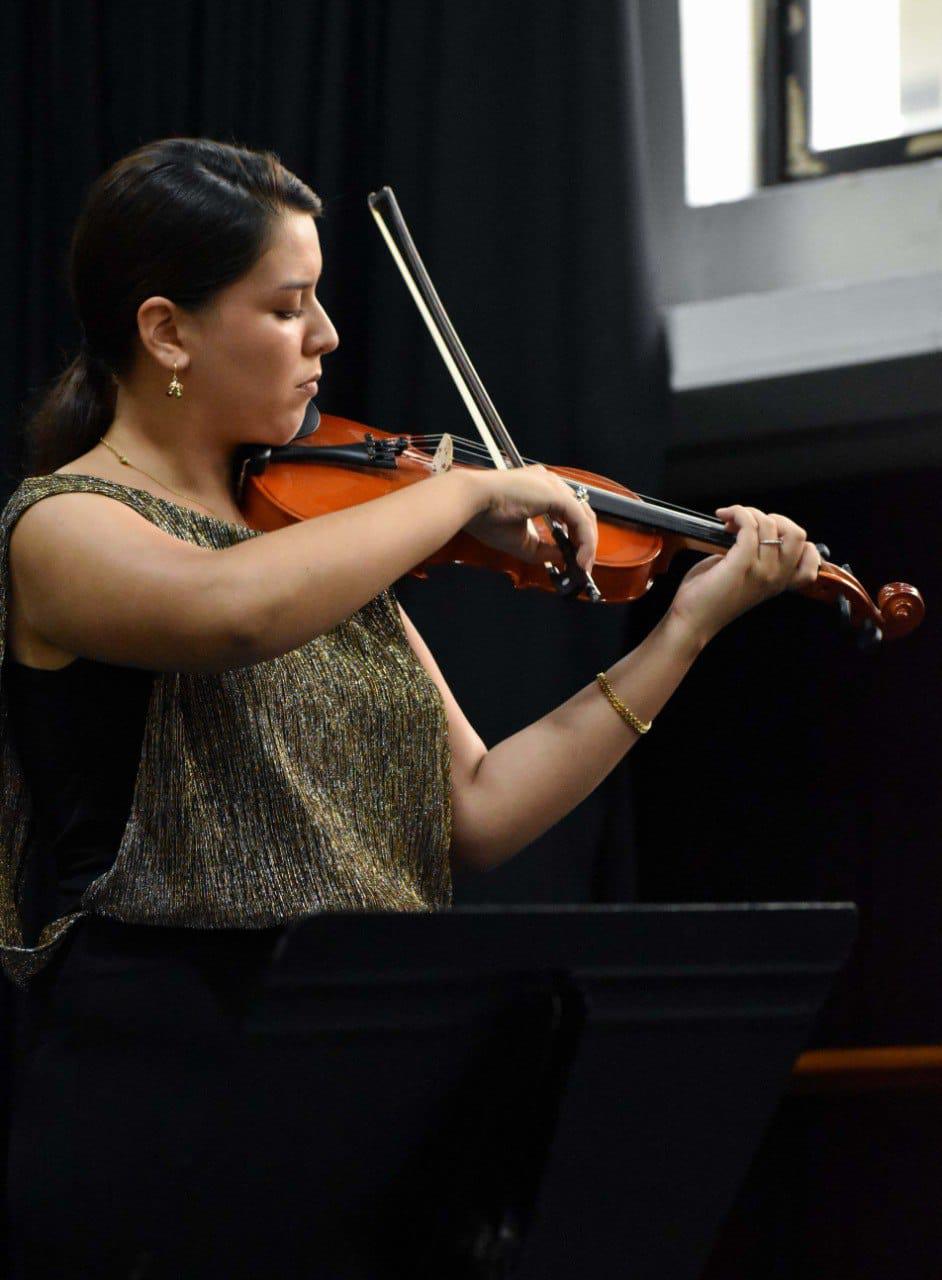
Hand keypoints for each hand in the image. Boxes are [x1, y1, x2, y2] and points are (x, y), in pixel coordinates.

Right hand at [462, 465, 597, 571]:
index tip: (574, 558)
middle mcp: (550, 483)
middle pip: (580, 513)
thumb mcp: (520, 542)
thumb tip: (563, 558)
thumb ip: (543, 550)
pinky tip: (579, 557)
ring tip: (582, 565)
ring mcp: (554, 486)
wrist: (472, 501)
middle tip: (583, 565)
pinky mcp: (556, 494)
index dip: (575, 536)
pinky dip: (584, 540)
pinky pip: (579, 519)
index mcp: (539, 490)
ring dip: (587, 543)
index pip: (568, 512)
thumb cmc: (486, 517)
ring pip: (583, 516)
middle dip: (585, 541)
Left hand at [668, 504, 821, 647]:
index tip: (768, 533)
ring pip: (769, 524)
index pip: (810, 555)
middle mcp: (776, 577)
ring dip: (748, 513)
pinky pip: (749, 526)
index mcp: (780, 582)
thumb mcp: (746, 577)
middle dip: (775, 518)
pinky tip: (724, 516)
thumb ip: (758, 557)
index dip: (792, 536)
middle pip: (797, 534)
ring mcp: (762, 571)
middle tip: (749, 523)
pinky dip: (737, 513)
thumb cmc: (712, 597)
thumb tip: (753, 528)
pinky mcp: (742, 563)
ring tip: (729, 521)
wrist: (693, 619)